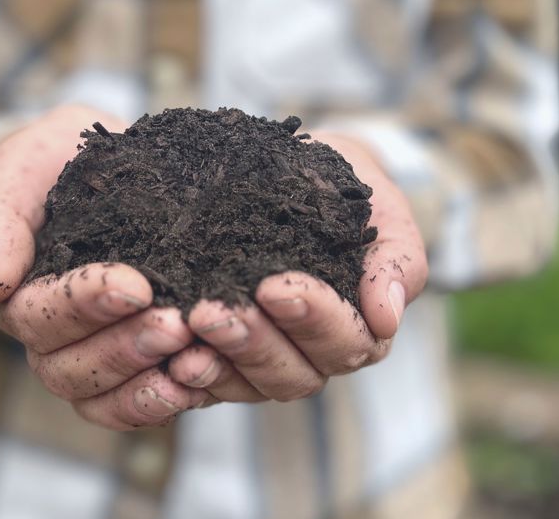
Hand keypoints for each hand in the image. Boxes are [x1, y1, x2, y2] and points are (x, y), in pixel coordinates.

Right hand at [0, 105, 208, 429]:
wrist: (105, 167)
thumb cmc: (57, 163)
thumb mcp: (24, 168)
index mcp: (17, 294)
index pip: (38, 316)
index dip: (84, 306)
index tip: (136, 285)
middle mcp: (49, 336)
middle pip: (67, 369)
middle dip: (122, 349)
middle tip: (175, 325)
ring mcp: (88, 354)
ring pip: (99, 396)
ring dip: (145, 381)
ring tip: (194, 357)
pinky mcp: (130, 363)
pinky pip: (132, 404)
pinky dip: (162, 400)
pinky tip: (200, 380)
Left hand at [167, 133, 428, 402]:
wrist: (297, 175)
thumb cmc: (346, 191)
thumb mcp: (380, 210)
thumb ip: (396, 259)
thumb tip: (387, 316)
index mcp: (357, 328)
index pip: (344, 341)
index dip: (312, 319)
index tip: (275, 286)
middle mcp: (312, 354)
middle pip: (292, 373)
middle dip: (252, 343)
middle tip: (211, 313)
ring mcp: (266, 360)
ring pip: (248, 383)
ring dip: (215, 361)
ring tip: (181, 330)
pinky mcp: (225, 358)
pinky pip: (208, 382)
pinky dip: (186, 376)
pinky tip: (163, 357)